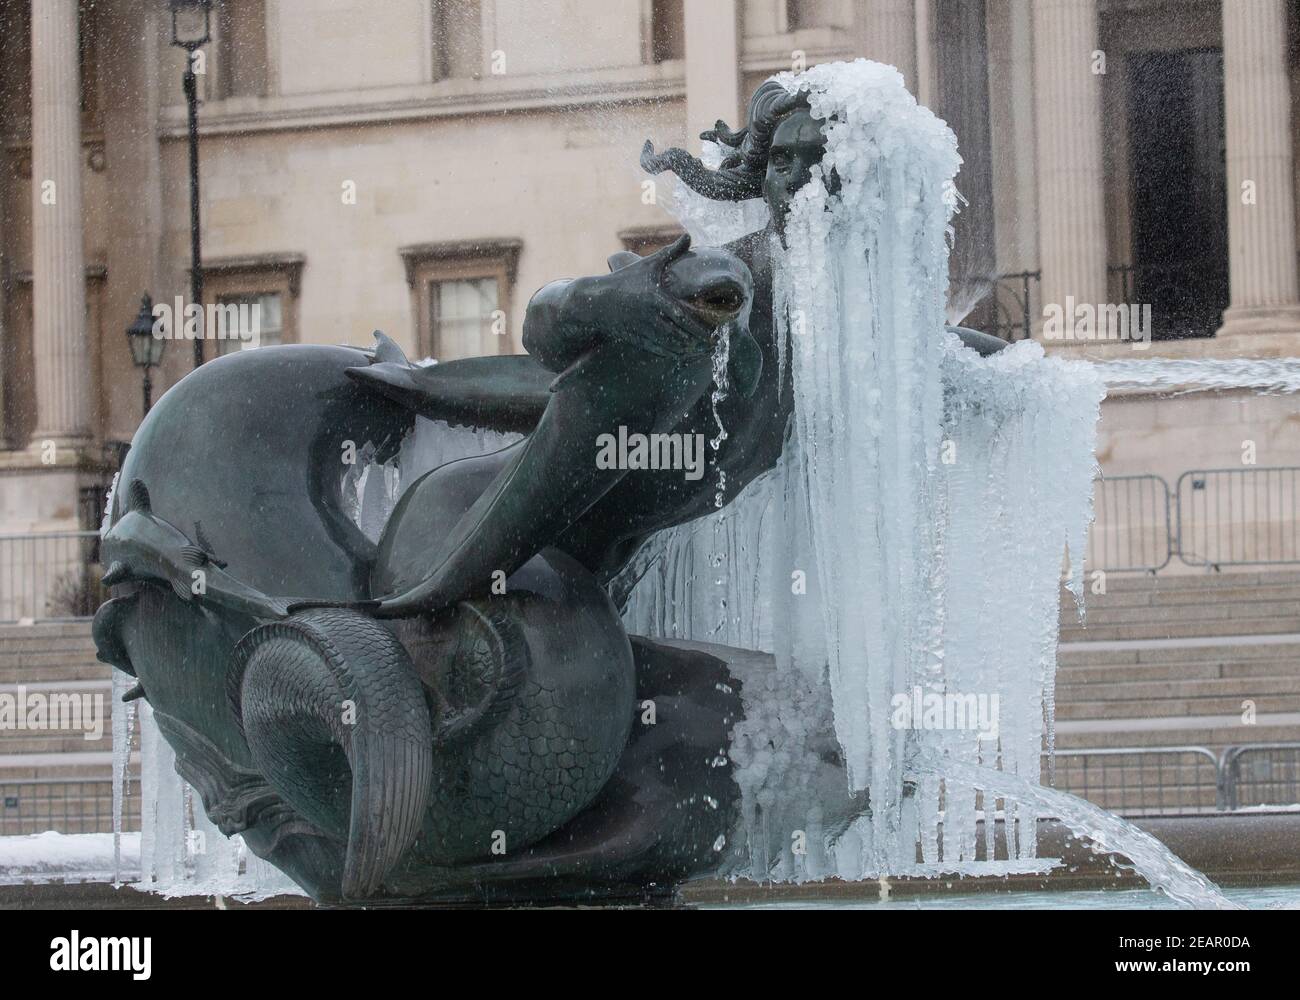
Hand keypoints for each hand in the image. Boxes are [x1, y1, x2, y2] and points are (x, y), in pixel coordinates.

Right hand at [574, 235, 719, 358]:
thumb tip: (688, 235)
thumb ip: (670, 252)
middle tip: (713, 345)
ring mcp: (642, 331)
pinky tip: (684, 353)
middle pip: (680, 336)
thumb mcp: (647, 264)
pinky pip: (659, 351)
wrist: (596, 302)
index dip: (700, 328)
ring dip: (688, 351)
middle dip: (698, 343)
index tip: (714, 333)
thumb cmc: (625, 280)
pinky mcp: (637, 340)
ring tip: (702, 351)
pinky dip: (674, 354)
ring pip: (670, 347)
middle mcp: (649, 317)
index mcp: (655, 299)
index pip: (683, 318)